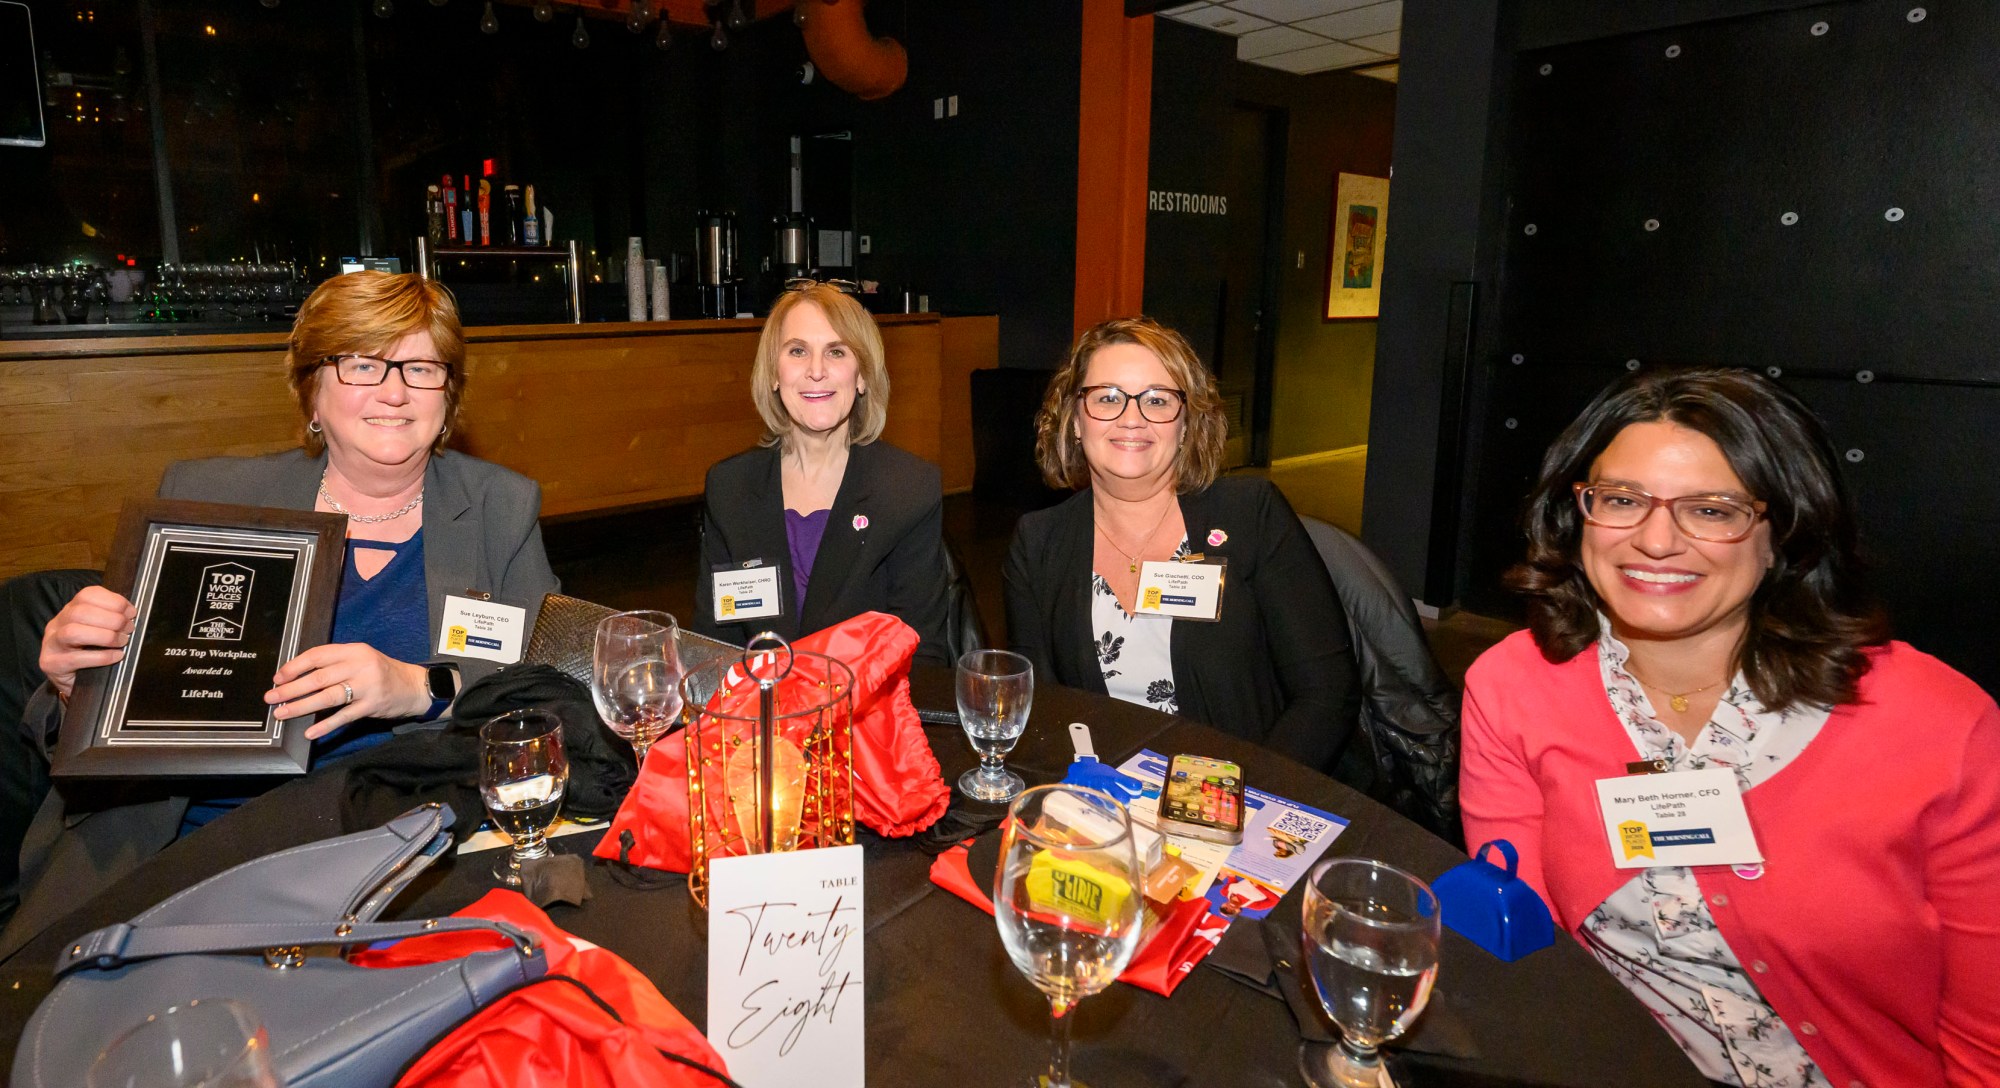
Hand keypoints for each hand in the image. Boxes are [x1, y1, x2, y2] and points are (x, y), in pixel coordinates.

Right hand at [40, 586, 138, 698]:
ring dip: (105, 636)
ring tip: (122, 642)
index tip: (131, 612)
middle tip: (128, 630)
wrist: (73, 683)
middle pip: (80, 612)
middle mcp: (57, 624)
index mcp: (70, 610)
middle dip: (111, 619)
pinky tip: (116, 656)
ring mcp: (52, 644)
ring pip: (73, 632)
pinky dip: (101, 657)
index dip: (113, 601)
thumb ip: (110, 620)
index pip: (87, 595)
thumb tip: (132, 615)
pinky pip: (76, 659)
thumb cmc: (89, 653)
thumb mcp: (98, 631)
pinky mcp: (52, 664)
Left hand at [267, 643, 431, 739]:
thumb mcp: (361, 660)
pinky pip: (344, 717)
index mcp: (354, 651)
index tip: (277, 678)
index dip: (295, 667)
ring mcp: (367, 686)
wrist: (414, 687)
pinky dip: (325, 725)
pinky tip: (310, 732)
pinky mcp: (372, 706)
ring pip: (328, 696)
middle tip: (271, 698)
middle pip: (319, 677)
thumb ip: (335, 664)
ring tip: (282, 713)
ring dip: (301, 706)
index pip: (318, 655)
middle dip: (291, 689)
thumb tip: (298, 677)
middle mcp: (360, 665)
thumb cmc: (381, 673)